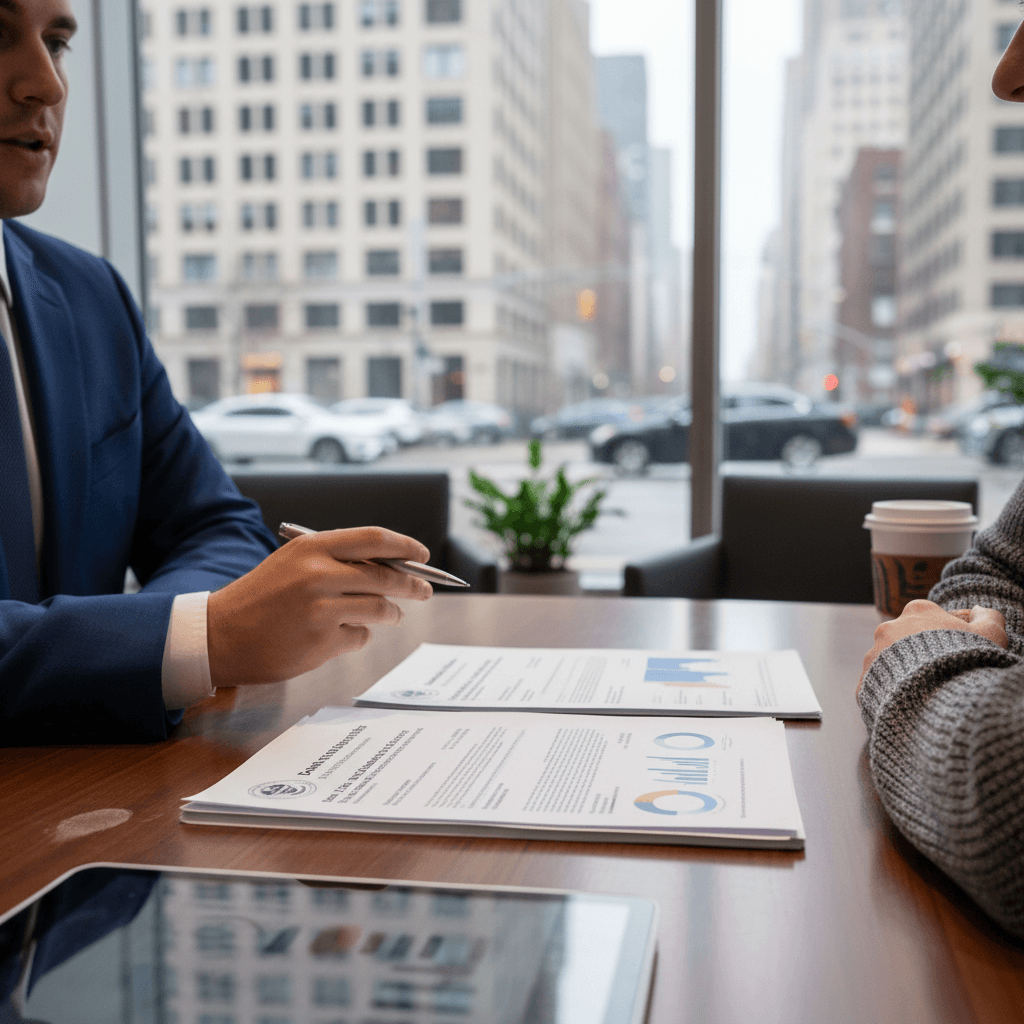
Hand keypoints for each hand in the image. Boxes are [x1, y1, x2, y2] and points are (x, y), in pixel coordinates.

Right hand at [207, 527, 432, 686]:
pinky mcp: (323, 641)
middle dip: (413, 585)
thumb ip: (338, 561)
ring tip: (391, 614)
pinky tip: (341, 634)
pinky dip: (359, 635)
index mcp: (313, 548)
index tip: (423, 554)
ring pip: (380, 608)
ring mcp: (322, 609)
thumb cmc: (261, 597)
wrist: (221, 635)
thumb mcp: (294, 562)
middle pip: (386, 576)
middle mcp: (319, 574)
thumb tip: (392, 566)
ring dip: (391, 612)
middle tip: (424, 590)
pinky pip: (361, 636)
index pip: (374, 538)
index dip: (406, 546)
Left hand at [858, 600, 1007, 697]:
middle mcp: (889, 628)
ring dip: (905, 676)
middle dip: (921, 655)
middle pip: (907, 640)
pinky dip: (893, 696)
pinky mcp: (865, 682)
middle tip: (941, 674)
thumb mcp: (990, 635)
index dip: (945, 636)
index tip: (955, 652)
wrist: (936, 697)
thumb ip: (989, 618)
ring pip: (891, 664)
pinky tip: (911, 706)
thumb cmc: (965, 661)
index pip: (930, 618)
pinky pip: (880, 688)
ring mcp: (873, 654)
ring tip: (926, 693)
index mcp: (918, 611)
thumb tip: (980, 611)